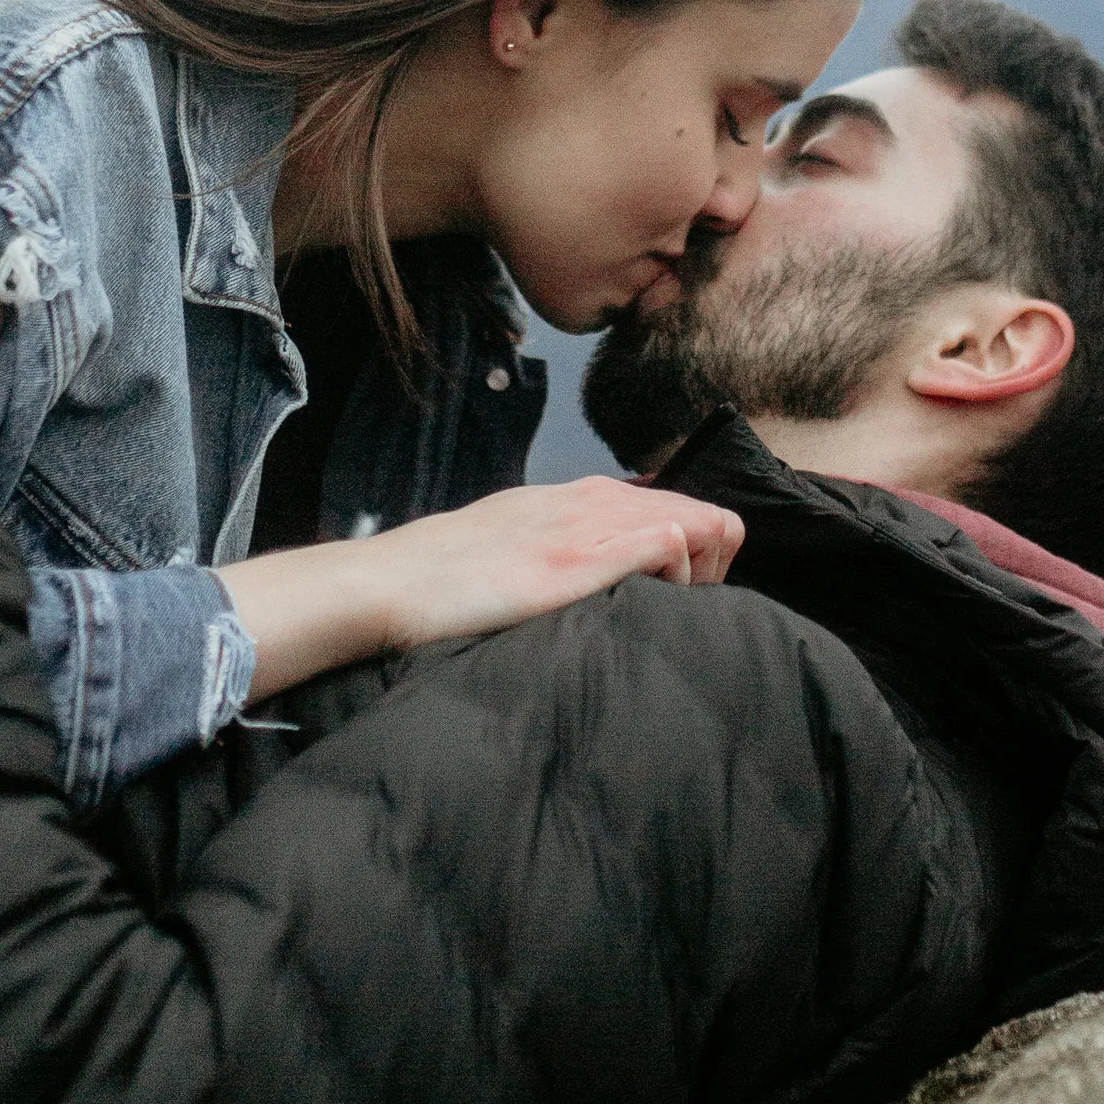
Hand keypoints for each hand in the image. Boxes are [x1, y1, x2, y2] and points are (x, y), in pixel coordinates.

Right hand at [217, 474, 742, 703]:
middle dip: (713, 558)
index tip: (685, 589)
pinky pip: (660, 541)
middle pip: (695, 510)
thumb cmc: (443, 580)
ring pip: (690, 520)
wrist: (390, 585)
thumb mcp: (512, 546)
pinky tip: (664, 590)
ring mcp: (581, 529)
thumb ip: (558, 546)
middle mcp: (586, 503)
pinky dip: (680, 564)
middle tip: (691, 605)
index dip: (695, 545)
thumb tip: (598, 568)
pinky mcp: (572, 562)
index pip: (670, 504)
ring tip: (678, 605)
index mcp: (574, 498)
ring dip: (703, 565)